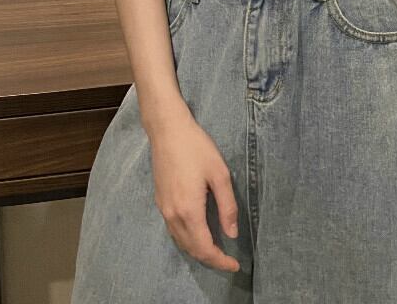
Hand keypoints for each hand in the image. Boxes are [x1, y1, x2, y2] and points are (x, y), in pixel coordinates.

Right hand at [150, 113, 240, 271]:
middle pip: (191, 249)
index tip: (235, 265)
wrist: (168, 131)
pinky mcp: (160, 201)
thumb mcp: (220, 174)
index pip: (205, 248)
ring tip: (217, 250)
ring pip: (181, 242)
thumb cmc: (197, 148)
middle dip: (211, 259)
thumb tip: (232, 233)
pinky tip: (199, 233)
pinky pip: (174, 231)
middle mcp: (172, 215)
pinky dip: (188, 239)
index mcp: (189, 210)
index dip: (220, 261)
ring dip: (198, 251)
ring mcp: (163, 209)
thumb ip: (227, 206)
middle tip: (229, 260)